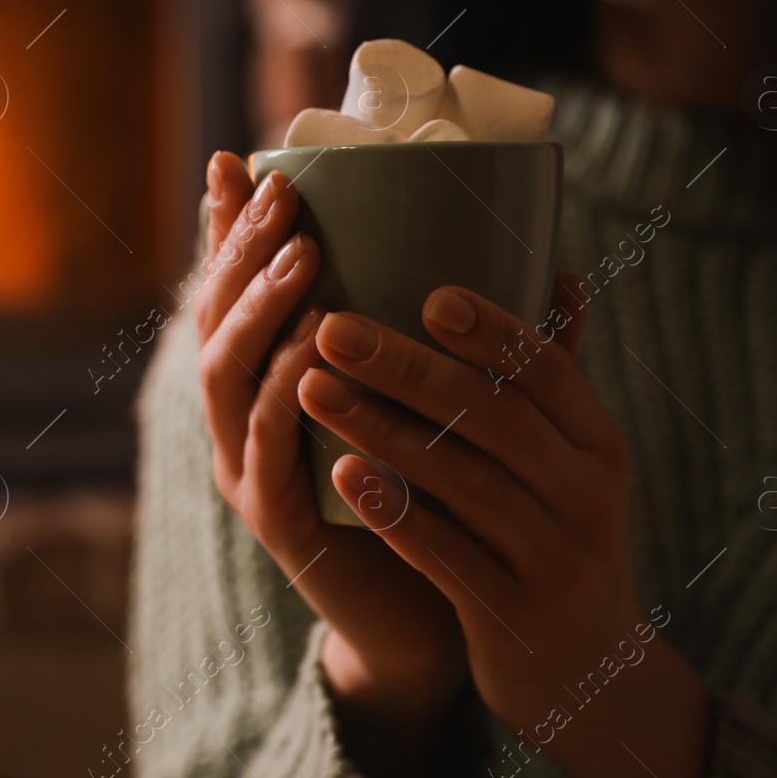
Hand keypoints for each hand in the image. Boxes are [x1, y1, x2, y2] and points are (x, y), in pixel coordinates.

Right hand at [194, 152, 467, 777]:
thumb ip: (487, 346)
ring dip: (261, 313)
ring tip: (302, 257)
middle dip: (240, 251)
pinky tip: (312, 355)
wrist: (425, 619)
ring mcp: (250, 471)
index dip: (228, 226)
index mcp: (271, 382)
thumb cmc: (436, 498)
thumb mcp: (445, 405)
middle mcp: (244, 420)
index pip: (232, 288)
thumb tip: (562, 267)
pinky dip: (287, 400)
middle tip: (281, 195)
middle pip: (214, 320)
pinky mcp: (276, 523)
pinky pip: (269, 451)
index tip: (240, 158)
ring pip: (228, 378)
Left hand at [298, 275, 711, 777]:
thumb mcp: (575, 465)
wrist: (592, 679)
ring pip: (462, 481)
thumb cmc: (559, 541)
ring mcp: (553, 558)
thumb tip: (560, 271)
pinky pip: (445, 554)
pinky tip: (338, 474)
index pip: (548, 371)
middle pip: (494, 416)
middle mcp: (586, 494)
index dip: (491, 330)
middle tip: (333, 328)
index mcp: (598, 444)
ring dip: (381, 429)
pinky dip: (392, 511)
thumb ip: (554, 380)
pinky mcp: (511, 613)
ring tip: (313, 389)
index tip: (427, 291)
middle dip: (409, 367)